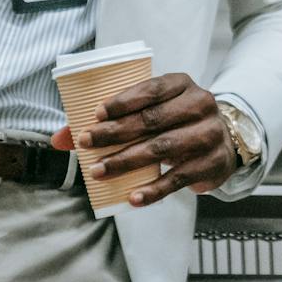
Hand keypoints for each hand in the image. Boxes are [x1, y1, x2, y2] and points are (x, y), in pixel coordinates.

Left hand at [50, 72, 237, 205]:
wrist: (223, 141)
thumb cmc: (176, 121)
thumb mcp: (153, 110)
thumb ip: (110, 120)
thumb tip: (58, 139)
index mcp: (182, 84)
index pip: (151, 89)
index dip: (123, 102)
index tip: (95, 115)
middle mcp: (200, 104)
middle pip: (152, 119)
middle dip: (115, 133)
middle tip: (87, 144)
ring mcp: (208, 134)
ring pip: (162, 148)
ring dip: (126, 161)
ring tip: (99, 171)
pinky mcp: (211, 163)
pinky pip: (178, 178)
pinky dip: (154, 189)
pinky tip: (133, 196)